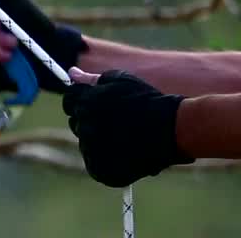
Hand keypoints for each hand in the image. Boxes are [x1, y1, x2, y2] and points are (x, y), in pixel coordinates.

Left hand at [62, 67, 192, 186]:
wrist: (174, 128)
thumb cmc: (149, 100)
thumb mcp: (121, 81)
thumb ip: (92, 79)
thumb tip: (71, 72)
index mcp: (84, 103)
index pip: (70, 102)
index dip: (84, 103)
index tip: (101, 108)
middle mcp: (84, 126)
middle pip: (77, 125)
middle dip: (92, 123)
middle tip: (119, 125)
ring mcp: (92, 150)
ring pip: (87, 146)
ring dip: (101, 144)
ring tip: (127, 141)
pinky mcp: (102, 171)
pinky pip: (96, 167)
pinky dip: (108, 165)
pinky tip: (127, 157)